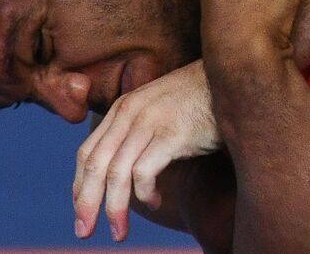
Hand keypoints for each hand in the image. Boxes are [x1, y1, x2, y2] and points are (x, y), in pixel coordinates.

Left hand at [72, 60, 218, 242]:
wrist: (231, 77)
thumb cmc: (198, 99)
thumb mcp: (158, 109)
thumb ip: (137, 131)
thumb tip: (121, 171)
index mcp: (123, 107)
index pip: (87, 152)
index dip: (78, 185)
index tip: (80, 211)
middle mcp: (130, 113)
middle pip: (95, 165)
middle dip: (86, 203)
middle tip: (84, 232)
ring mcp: (150, 122)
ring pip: (116, 174)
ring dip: (114, 209)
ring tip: (118, 231)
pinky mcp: (172, 134)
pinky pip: (144, 173)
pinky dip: (144, 194)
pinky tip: (154, 202)